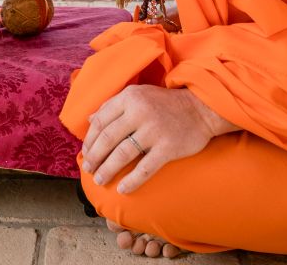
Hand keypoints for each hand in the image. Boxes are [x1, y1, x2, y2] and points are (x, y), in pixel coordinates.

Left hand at [82, 85, 237, 194]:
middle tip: (89, 170)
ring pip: (122, 154)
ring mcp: (154, 130)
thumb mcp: (138, 96)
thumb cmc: (164, 104)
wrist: (201, 108)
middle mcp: (139, 112)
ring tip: (99, 180)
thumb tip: (89, 119)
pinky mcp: (168, 147)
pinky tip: (123, 190)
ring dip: (108, 170)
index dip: (89, 140)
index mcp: (129, 97)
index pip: (100, 121)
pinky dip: (132, 181)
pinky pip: (145, 168)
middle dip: (94, 157)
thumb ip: (114, 106)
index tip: (85, 153)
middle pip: (108, 138)